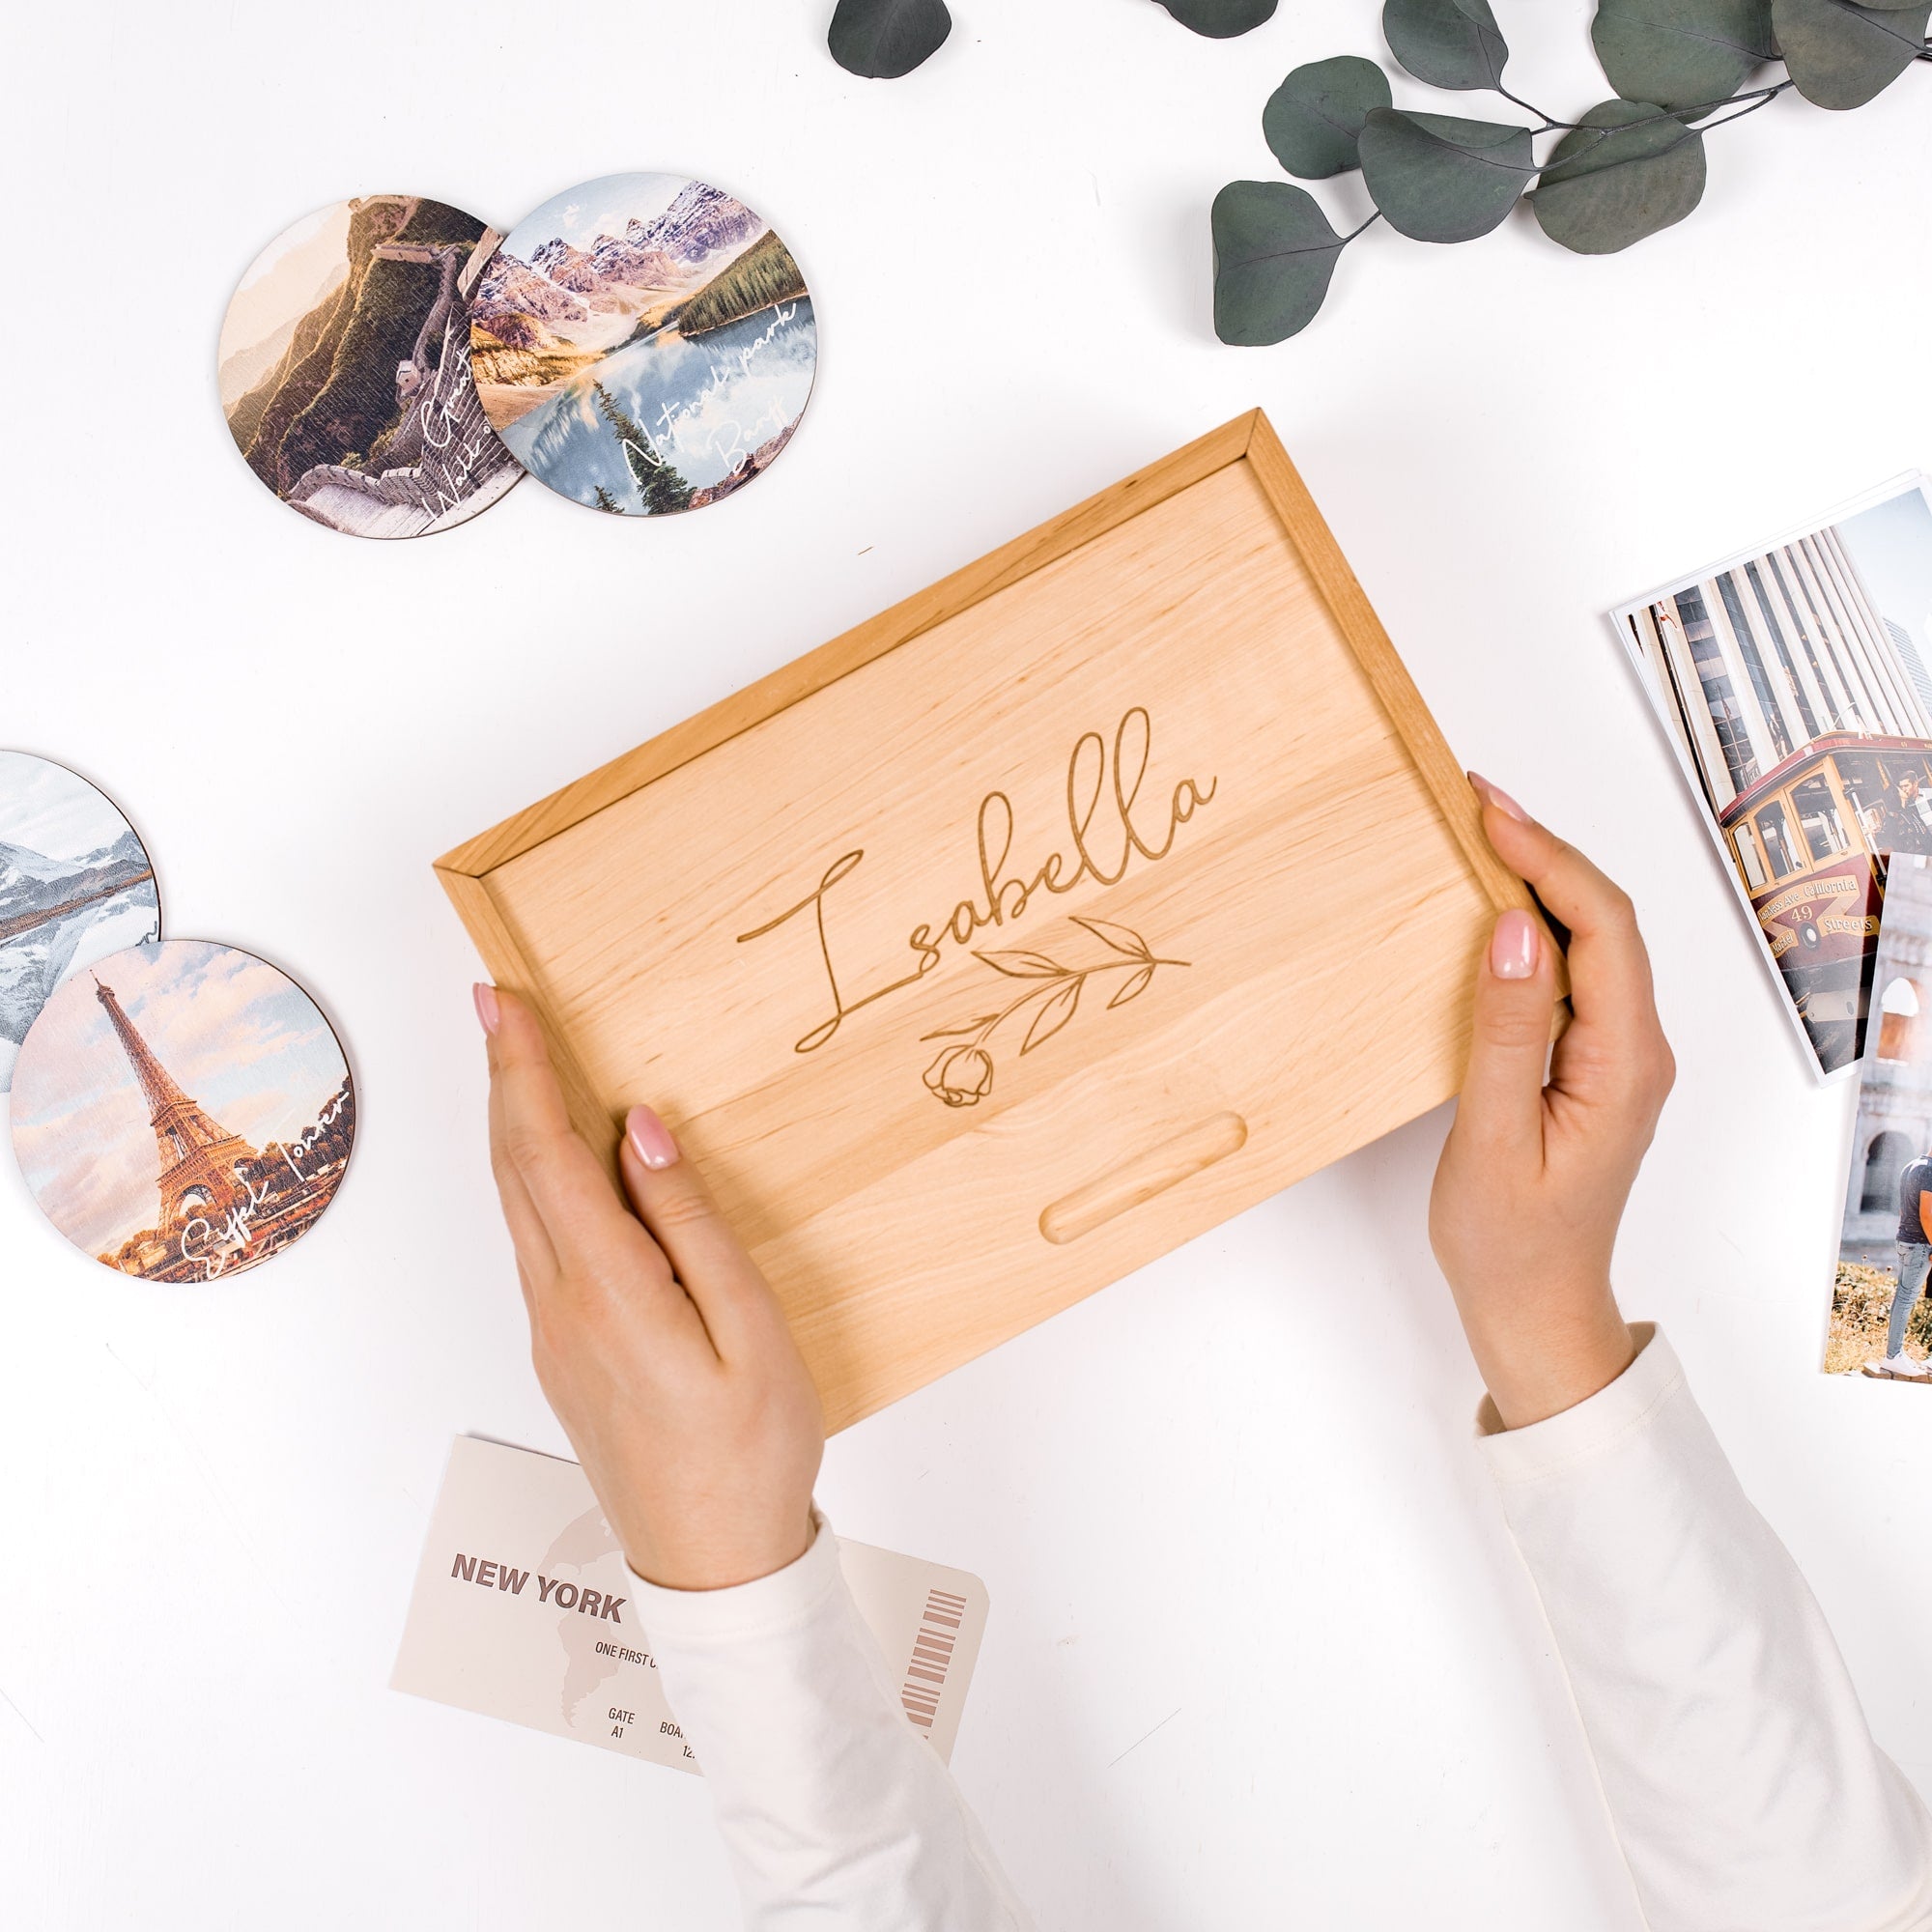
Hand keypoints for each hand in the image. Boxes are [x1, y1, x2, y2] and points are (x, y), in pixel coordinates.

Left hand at [477, 983, 823, 1588]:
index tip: (503, 1006)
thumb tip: (638, 1133)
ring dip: (514, 1130)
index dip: (519, 1073)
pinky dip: (536, 1183)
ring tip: (523, 1067)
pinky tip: (562, 1165)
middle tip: (497, 1008)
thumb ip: (690, 1223)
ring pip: (517, 1209)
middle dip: (502, 1081)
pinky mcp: (565, 1355)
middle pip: (512, 1173)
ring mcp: (554, 1336)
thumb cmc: (752, 1452)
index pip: (544, 1156)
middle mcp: (560, 1308)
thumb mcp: (750, 1329)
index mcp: (607, 1292)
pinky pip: (539, 1246)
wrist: (714, 1568)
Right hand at [1428, 778, 1674, 1428]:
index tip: (1487, 811)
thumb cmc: (1510, 1243)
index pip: (1603, 928)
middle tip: (1474, 799)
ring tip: (1479, 833)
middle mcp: (1638, 1050)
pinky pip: (1574, 973)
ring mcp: (1619, 1056)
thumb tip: (1517, 929)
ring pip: (1591, 939)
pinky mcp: (1591, 1063)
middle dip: (1544, 849)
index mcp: (1626, 1064)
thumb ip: (1508, 1031)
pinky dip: (1535, 925)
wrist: (1536, 1310)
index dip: (1548, 857)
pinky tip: (1492, 908)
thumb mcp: (1491, 1138)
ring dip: (1540, 879)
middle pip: (1606, 920)